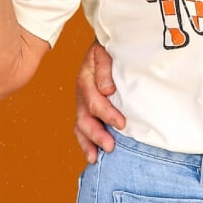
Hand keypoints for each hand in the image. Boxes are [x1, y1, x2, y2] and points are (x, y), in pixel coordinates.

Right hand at [74, 40, 123, 162]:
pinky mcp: (88, 109)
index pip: (94, 100)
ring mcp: (83, 103)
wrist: (105, 45)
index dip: (107, 113)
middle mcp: (82, 94)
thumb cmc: (109, 48)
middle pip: (84, 118)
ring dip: (88, 143)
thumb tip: (107, 90)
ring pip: (81, 127)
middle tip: (110, 146)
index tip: (121, 123)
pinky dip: (87, 143)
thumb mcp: (105, 50)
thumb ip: (104, 68)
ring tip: (95, 158)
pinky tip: (94, 156)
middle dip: (97, 134)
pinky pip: (83, 128)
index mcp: (86, 79)